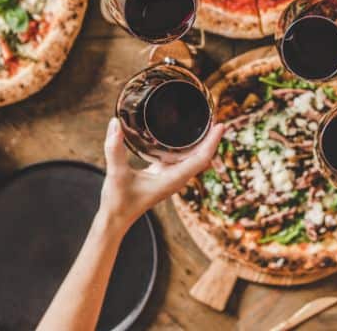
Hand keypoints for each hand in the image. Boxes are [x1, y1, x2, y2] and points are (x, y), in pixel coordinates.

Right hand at [99, 117, 225, 229]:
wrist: (115, 219)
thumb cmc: (118, 202)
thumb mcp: (116, 174)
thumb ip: (114, 149)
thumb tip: (114, 123)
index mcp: (173, 180)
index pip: (201, 159)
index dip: (213, 142)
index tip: (221, 125)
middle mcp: (176, 178)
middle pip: (201, 157)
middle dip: (210, 138)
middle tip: (215, 116)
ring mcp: (170, 177)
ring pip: (192, 157)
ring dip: (200, 141)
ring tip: (205, 121)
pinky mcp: (162, 175)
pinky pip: (180, 158)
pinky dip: (185, 146)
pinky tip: (181, 134)